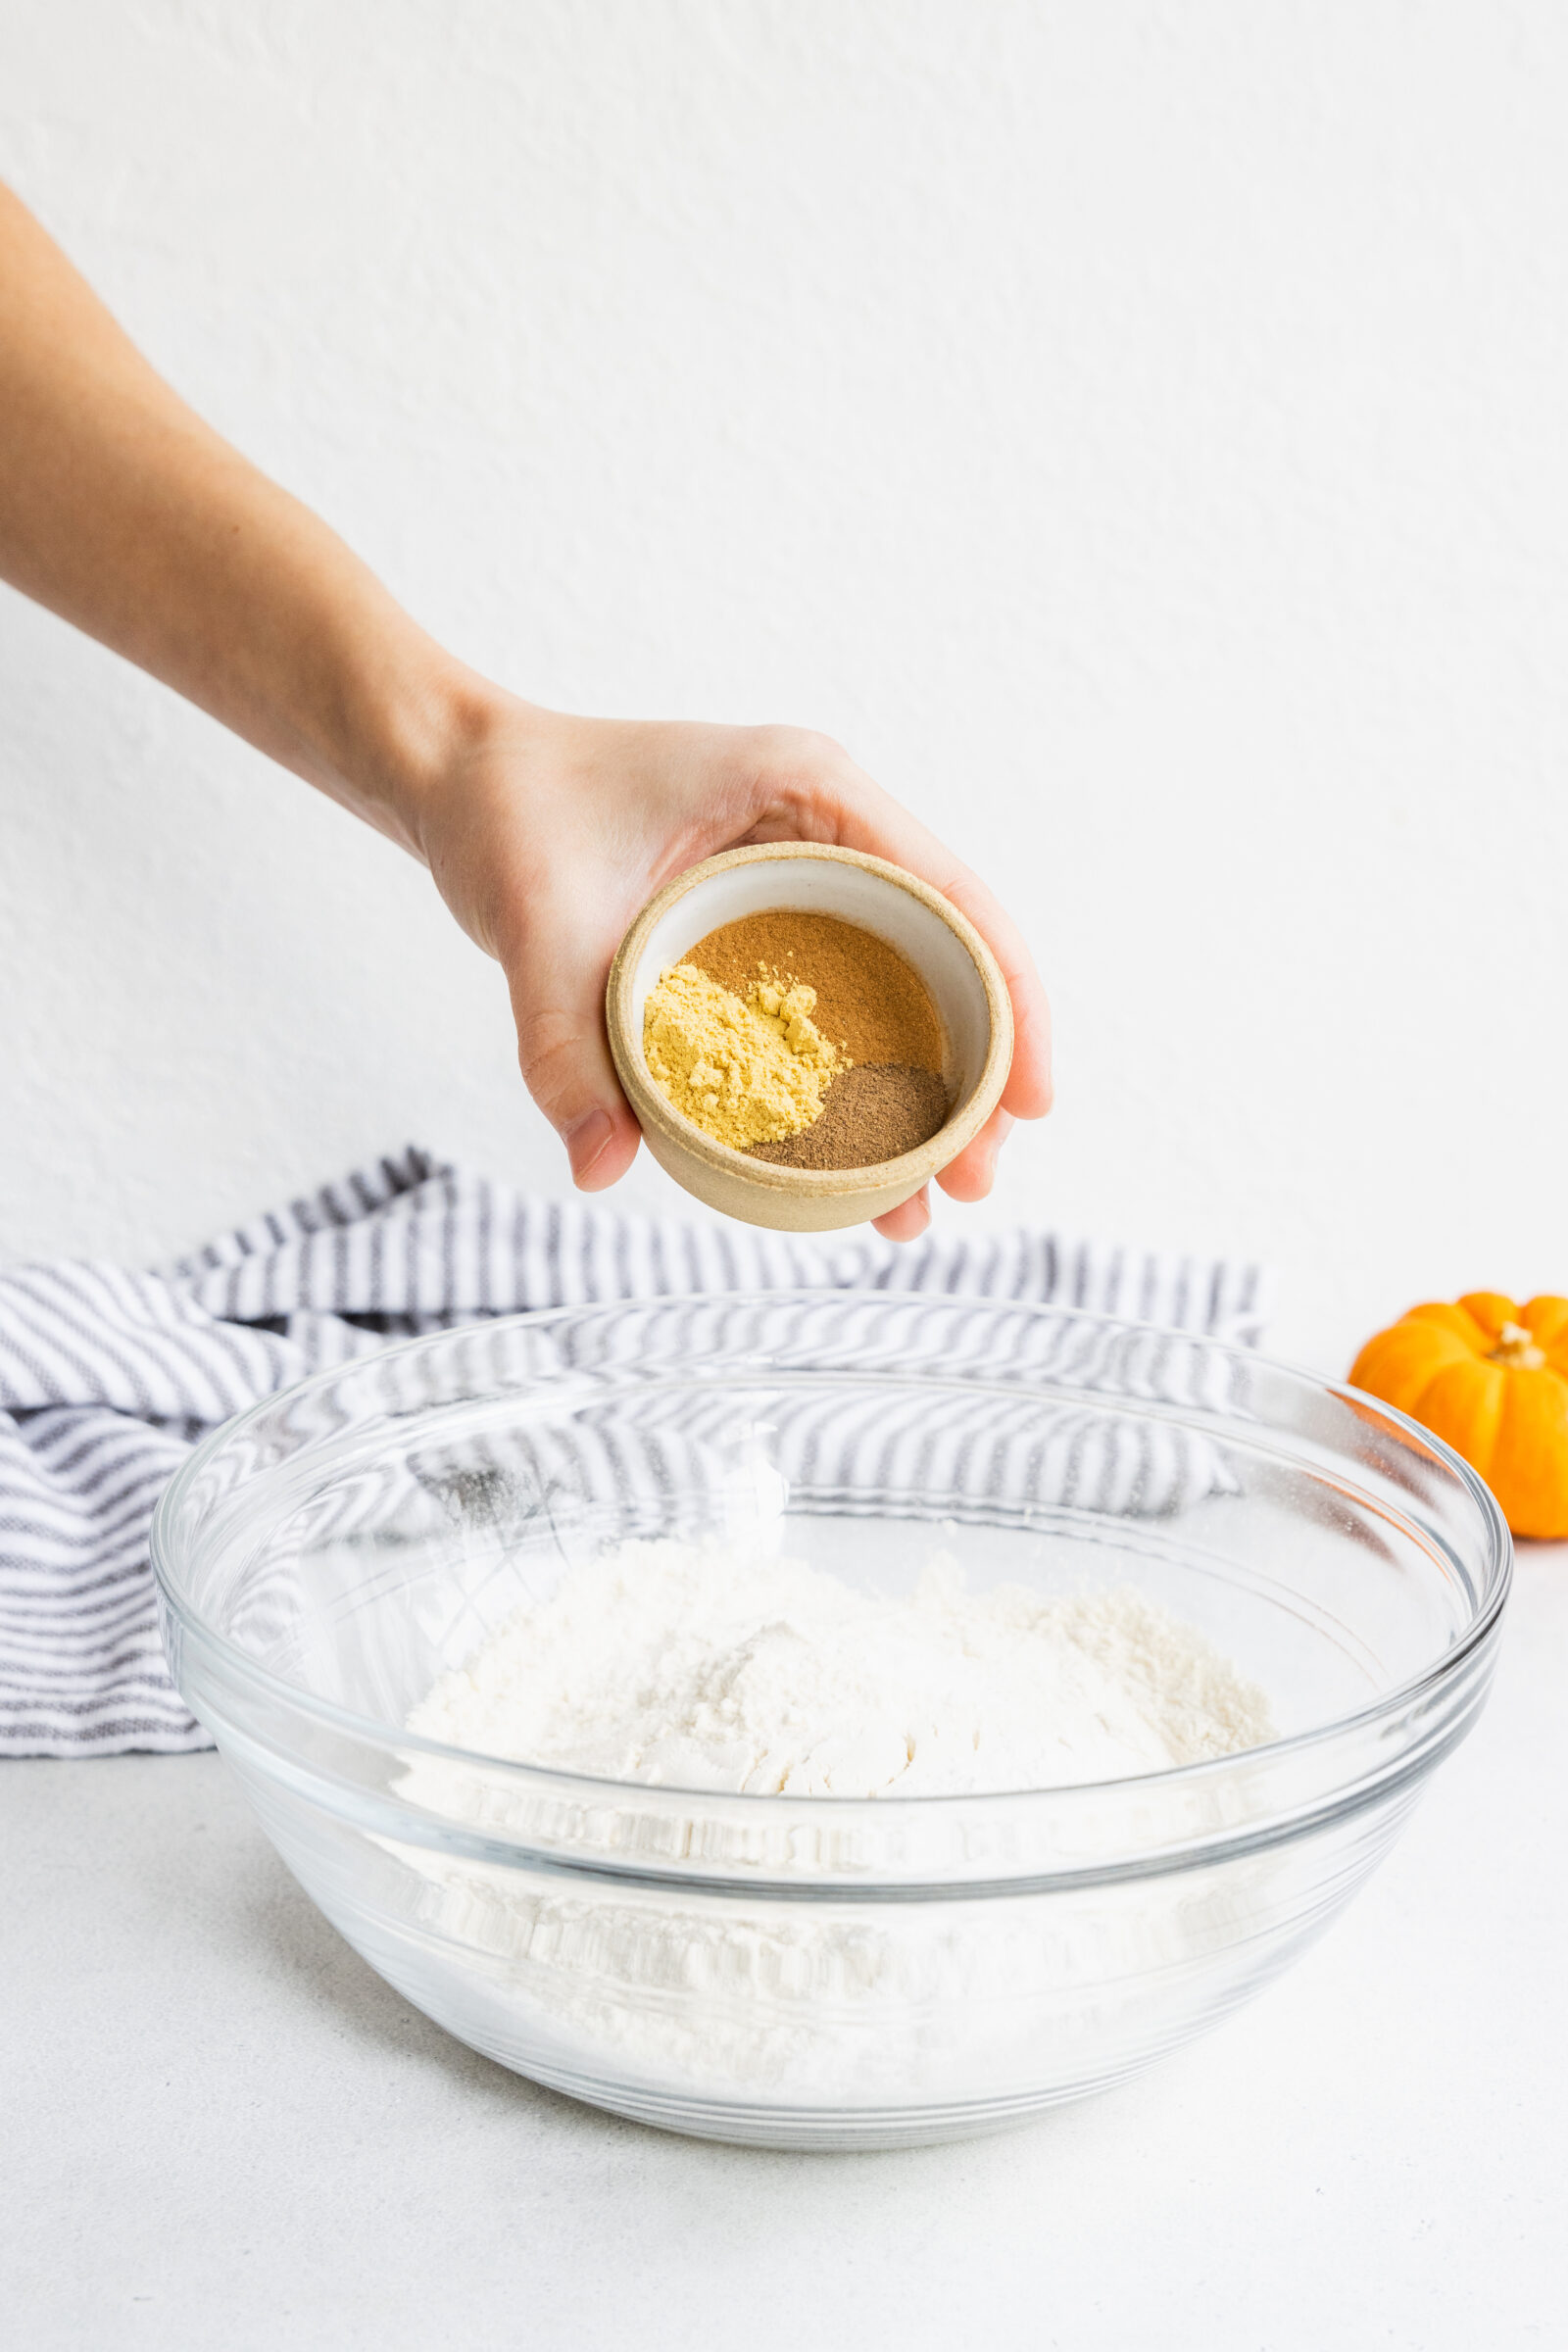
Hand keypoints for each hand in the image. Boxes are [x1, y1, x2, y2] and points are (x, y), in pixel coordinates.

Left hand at [402, 693, 1052, 1241]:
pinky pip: (843, 1003)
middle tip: (974, 1184)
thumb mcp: (535, 926)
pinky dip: (861, 1079)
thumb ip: (564, 1044)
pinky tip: (855, 1167)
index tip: (1030, 1102)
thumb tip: (601, 1168)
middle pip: (946, 957)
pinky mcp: (769, 920)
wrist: (460, 776)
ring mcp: (804, 875)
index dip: (1011, 1002)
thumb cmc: (511, 814)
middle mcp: (827, 829)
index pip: (951, 898)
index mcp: (810, 790)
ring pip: (904, 990)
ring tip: (923, 1202)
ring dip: (923, 1092)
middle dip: (976, 1075)